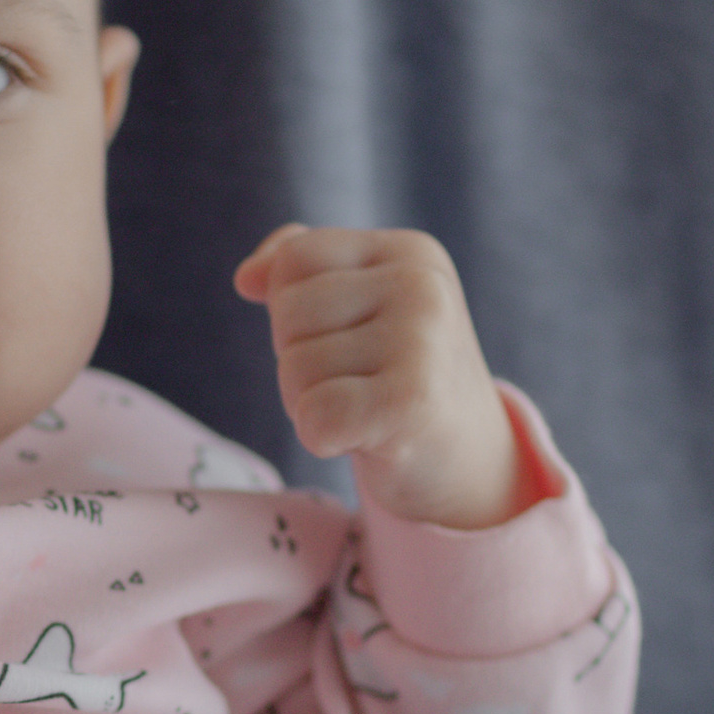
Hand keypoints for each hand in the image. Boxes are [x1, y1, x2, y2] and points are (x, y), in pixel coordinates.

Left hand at [236, 228, 525, 531]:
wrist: (467, 460)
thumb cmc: (396, 379)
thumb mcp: (359, 308)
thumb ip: (301, 274)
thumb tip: (246, 278)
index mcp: (409, 253)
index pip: (294, 258)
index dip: (294, 310)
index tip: (347, 339)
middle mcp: (422, 285)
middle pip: (288, 314)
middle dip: (301, 360)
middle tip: (358, 384)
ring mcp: (421, 341)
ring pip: (294, 367)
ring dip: (312, 401)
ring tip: (366, 408)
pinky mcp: (410, 402)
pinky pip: (314, 416)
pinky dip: (323, 438)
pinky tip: (367, 437)